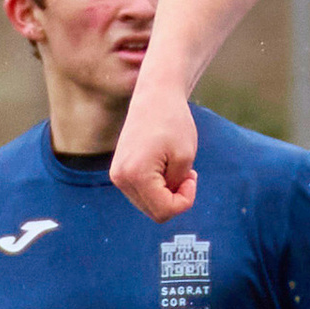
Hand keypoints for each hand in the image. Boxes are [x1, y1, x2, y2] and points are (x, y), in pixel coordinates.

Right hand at [112, 79, 199, 219]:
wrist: (155, 96)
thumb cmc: (173, 123)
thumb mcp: (185, 158)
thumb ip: (177, 187)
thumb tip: (166, 203)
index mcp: (135, 175)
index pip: (164, 211)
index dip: (185, 200)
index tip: (192, 176)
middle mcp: (120, 178)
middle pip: (155, 212)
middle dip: (175, 198)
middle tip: (187, 174)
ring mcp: (117, 175)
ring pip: (148, 204)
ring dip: (167, 193)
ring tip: (176, 168)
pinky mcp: (119, 171)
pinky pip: (143, 193)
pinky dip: (158, 187)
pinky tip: (166, 168)